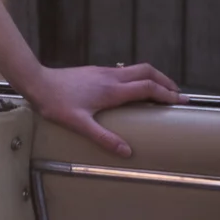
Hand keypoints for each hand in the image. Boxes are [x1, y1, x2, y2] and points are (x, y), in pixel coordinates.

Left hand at [29, 61, 179, 157]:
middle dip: (166, 81)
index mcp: (112, 90)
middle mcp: (112, 77)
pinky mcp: (96, 71)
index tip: (181, 101)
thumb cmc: (56, 103)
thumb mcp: (80, 124)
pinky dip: (138, 77)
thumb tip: (126, 151)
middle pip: (148, 72)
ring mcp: (104, 72)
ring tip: (161, 91)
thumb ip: (104, 138)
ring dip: (153, 78)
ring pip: (137, 69)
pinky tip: (134, 89)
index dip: (167, 94)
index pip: (148, 88)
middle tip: (177, 94)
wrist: (37, 82)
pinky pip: (125, 71)